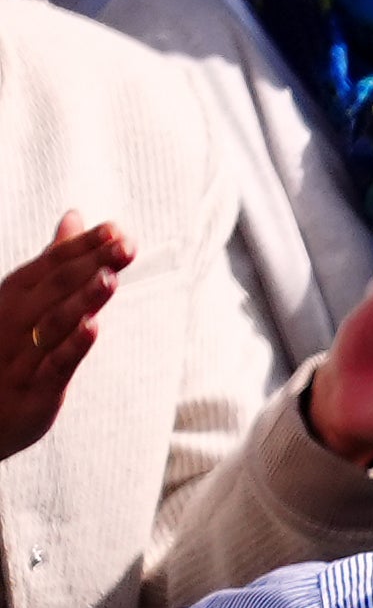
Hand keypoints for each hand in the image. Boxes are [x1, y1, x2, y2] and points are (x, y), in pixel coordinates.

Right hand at [0, 209, 123, 454]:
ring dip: (82, 299)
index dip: (81, 247)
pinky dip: (72, 346)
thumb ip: (53, 263)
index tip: (115, 229)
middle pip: (54, 288)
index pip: (49, 265)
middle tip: (126, 246)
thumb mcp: (24, 299)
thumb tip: (75, 217)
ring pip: (53, 323)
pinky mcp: (33, 390)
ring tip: (110, 278)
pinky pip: (55, 365)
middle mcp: (12, 320)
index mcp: (12, 297)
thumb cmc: (7, 347)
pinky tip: (93, 328)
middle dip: (90, 265)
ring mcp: (21, 355)